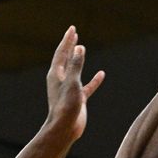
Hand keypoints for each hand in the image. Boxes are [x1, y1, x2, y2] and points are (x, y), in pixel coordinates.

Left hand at [46, 26, 104, 140]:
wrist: (65, 128)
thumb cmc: (66, 106)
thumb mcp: (72, 82)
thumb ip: (76, 65)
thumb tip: (79, 47)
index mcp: (56, 74)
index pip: (61, 52)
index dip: (67, 40)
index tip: (73, 29)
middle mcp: (61, 80)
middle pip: (65, 59)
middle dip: (70, 46)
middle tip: (74, 34)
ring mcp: (69, 90)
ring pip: (75, 70)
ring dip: (79, 59)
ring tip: (82, 49)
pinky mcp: (77, 99)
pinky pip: (87, 86)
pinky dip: (93, 80)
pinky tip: (101, 74)